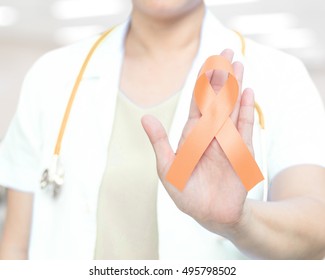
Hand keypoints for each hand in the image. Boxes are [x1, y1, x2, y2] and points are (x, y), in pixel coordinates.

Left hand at [141, 49, 254, 235]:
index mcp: (192, 134)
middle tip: (227, 51)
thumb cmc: (187, 193)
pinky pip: (245, 127)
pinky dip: (246, 110)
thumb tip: (145, 117)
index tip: (208, 61)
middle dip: (221, 75)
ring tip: (239, 65)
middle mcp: (210, 132)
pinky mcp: (241, 151)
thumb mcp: (168, 168)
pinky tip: (247, 93)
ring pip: (231, 107)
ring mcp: (227, 140)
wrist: (210, 215)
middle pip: (216, 99)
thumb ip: (159, 143)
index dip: (202, 82)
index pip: (198, 102)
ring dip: (235, 87)